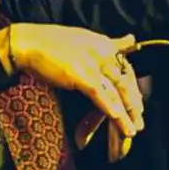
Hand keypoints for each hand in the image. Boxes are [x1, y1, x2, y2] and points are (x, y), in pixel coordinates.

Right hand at [9, 23, 144, 137]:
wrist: (29, 43)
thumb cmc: (53, 42)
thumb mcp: (87, 39)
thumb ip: (112, 43)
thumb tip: (133, 39)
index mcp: (106, 45)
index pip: (127, 69)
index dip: (134, 89)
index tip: (138, 106)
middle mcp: (103, 53)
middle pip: (125, 82)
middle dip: (133, 105)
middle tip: (139, 123)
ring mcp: (92, 64)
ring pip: (116, 91)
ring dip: (125, 113)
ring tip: (131, 130)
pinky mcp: (80, 74)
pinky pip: (99, 94)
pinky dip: (110, 108)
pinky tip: (117, 119)